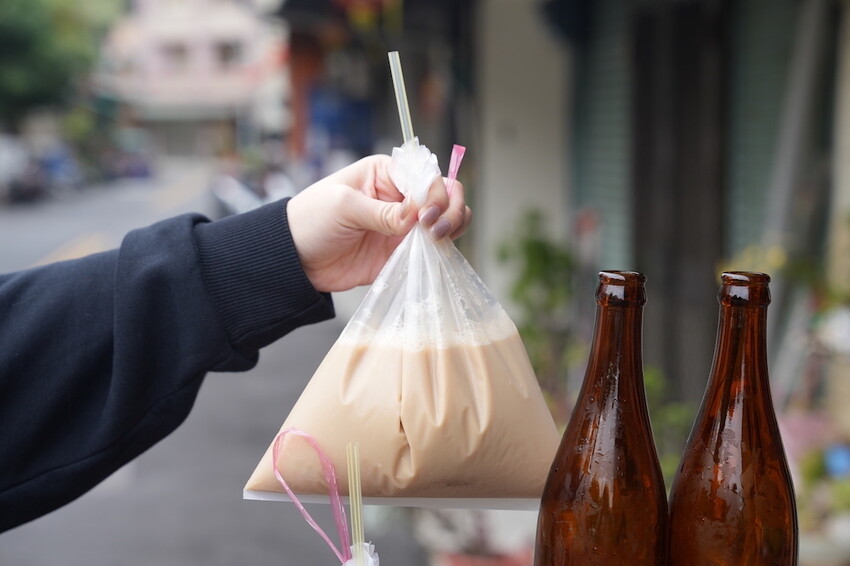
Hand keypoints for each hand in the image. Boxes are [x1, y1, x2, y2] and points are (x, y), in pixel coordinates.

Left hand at [287, 154, 470, 292]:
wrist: (295, 259)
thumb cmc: (311, 220)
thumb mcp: (344, 207)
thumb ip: (383, 212)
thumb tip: (418, 214)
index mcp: (386, 173)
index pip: (426, 174)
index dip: (434, 192)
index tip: (425, 214)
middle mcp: (400, 195)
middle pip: (444, 193)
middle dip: (450, 208)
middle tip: (437, 229)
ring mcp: (404, 224)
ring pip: (446, 218)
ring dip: (453, 225)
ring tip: (439, 239)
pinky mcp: (403, 250)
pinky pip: (433, 247)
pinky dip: (443, 248)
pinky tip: (437, 252)